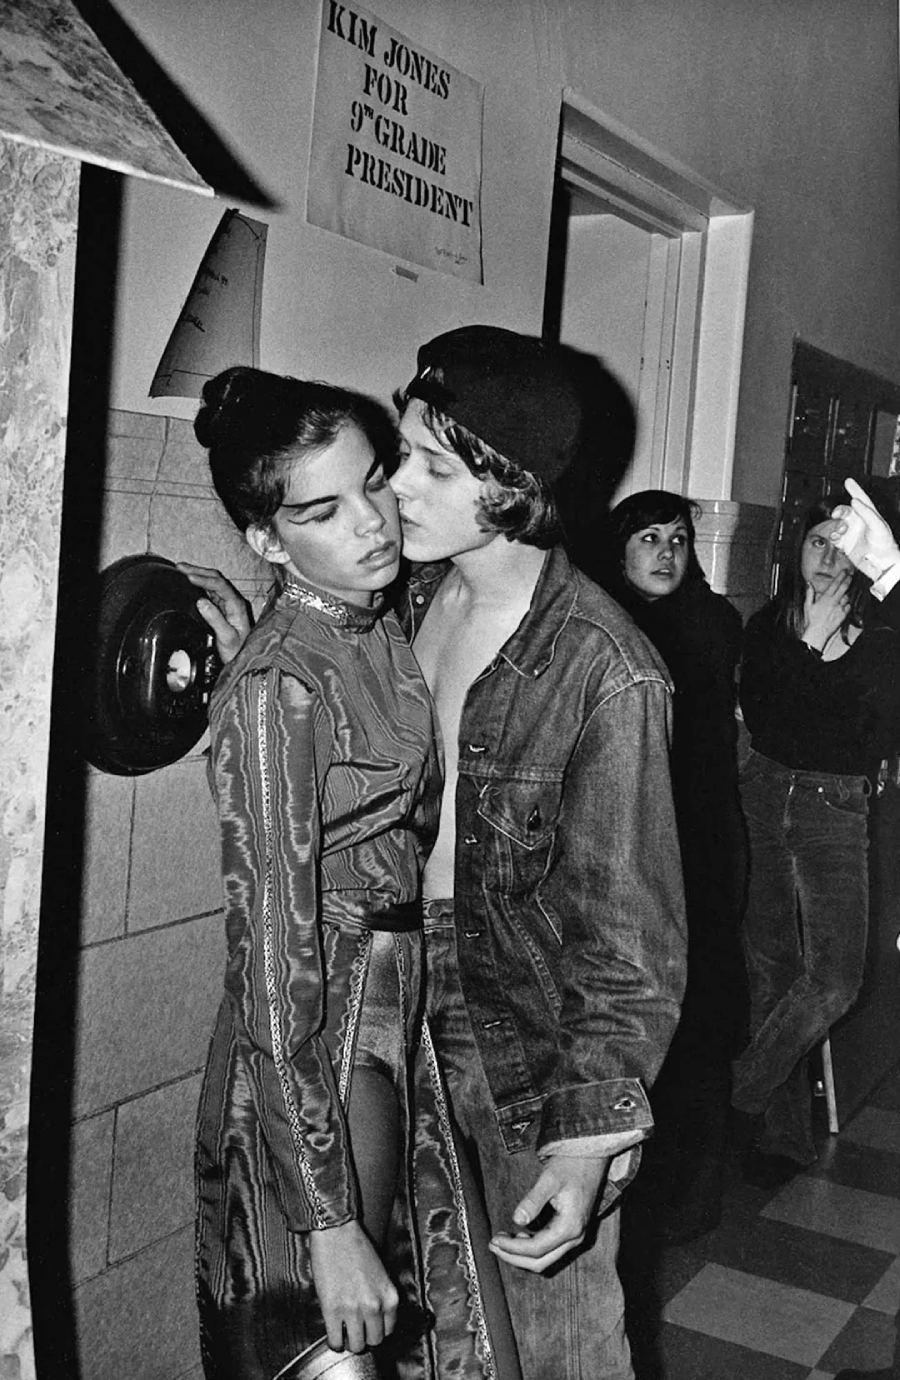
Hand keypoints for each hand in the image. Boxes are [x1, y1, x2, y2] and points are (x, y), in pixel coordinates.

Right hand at [177, 562, 252, 663]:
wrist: (243, 661)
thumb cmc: (238, 652)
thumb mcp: (227, 638)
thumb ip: (215, 619)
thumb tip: (201, 602)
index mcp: (237, 605)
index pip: (220, 585)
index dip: (204, 579)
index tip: (189, 577)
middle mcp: (233, 601)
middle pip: (216, 579)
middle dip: (198, 571)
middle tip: (179, 567)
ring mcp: (227, 604)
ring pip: (212, 583)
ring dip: (197, 575)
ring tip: (180, 570)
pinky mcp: (221, 609)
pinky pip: (209, 591)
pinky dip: (198, 584)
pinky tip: (188, 583)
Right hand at [309, 1220, 398, 1352]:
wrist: (336, 1232)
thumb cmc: (357, 1248)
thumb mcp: (381, 1274)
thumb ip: (381, 1298)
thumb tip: (374, 1320)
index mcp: (390, 1296)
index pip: (389, 1330)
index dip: (377, 1328)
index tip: (369, 1326)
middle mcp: (375, 1306)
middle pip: (374, 1341)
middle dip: (365, 1336)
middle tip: (356, 1328)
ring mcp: (353, 1310)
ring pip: (356, 1345)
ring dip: (349, 1340)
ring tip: (344, 1331)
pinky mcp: (332, 1311)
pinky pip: (336, 1341)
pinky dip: (335, 1341)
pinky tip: (334, 1333)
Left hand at [488, 1155, 609, 1273]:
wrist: (591, 1156)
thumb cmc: (570, 1165)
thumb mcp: (549, 1179)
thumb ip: (533, 1201)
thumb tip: (517, 1220)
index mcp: (570, 1227)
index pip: (536, 1249)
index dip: (513, 1248)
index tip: (495, 1240)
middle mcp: (575, 1237)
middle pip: (541, 1262)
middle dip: (514, 1257)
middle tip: (493, 1245)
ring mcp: (575, 1235)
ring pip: (546, 1258)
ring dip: (522, 1255)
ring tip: (502, 1241)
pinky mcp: (572, 1230)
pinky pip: (550, 1249)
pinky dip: (532, 1248)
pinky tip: (519, 1235)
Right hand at [802, 569, 850, 649]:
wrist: (817, 633)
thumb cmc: (811, 621)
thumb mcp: (807, 606)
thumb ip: (809, 594)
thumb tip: (809, 584)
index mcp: (825, 598)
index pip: (835, 584)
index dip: (841, 576)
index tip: (844, 571)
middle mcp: (834, 602)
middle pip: (844, 587)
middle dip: (848, 580)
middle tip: (851, 575)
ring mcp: (840, 608)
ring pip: (847, 597)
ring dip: (847, 593)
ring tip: (845, 592)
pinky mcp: (843, 615)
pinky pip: (848, 606)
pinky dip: (847, 604)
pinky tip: (844, 604)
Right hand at [831, 477, 899, 580]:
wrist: (881, 565)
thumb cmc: (885, 545)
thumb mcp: (878, 526)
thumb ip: (866, 512)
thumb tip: (855, 501)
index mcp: (870, 516)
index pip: (862, 499)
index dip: (855, 490)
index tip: (848, 481)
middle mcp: (860, 523)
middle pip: (846, 511)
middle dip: (840, 511)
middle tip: (837, 514)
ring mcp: (852, 533)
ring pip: (838, 523)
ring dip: (836, 525)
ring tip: (841, 531)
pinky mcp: (846, 544)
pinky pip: (835, 537)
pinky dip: (833, 536)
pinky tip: (836, 538)